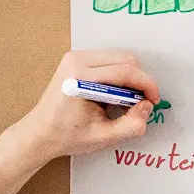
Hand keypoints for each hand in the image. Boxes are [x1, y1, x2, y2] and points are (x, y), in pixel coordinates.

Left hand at [0, 50, 160, 193]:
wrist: (39, 133)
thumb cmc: (67, 136)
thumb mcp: (103, 137)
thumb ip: (131, 125)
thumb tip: (147, 106)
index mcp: (80, 78)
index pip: (125, 71)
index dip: (147, 85)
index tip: (154, 101)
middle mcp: (76, 60)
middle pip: (126, 58)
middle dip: (139, 81)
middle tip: (140, 104)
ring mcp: (74, 57)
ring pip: (120, 57)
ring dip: (130, 78)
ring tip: (125, 102)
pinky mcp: (76, 59)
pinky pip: (109, 60)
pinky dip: (119, 75)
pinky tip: (113, 95)